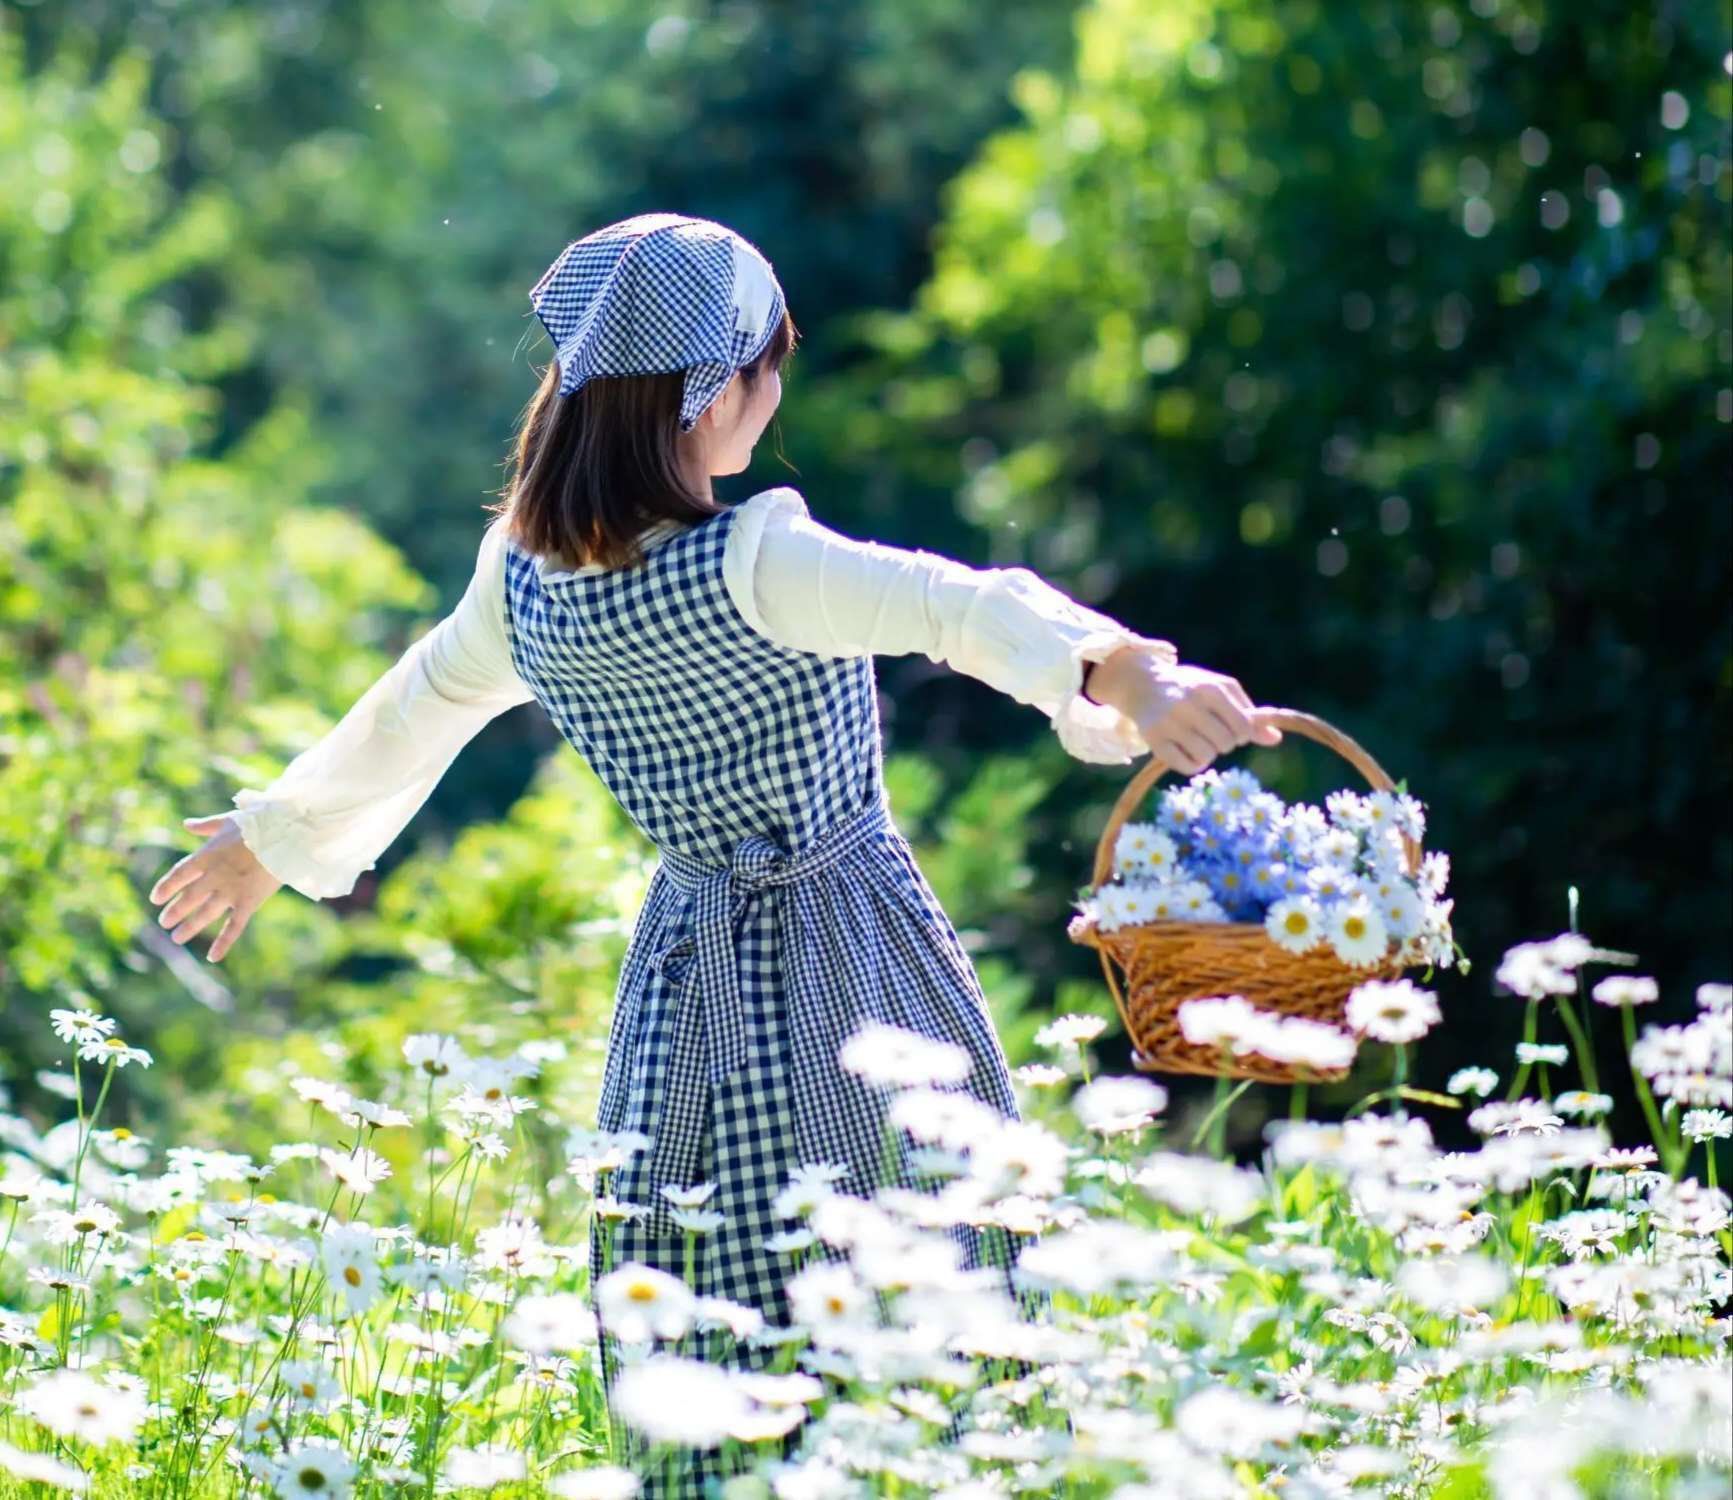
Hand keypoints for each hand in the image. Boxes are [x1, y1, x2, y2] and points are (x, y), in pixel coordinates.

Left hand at [147, 814, 282, 961]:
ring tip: (177, 938)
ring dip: (189, 927)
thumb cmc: (261, 823)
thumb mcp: (229, 820)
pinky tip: (212, 957)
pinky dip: (223, 942)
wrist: (288, 833)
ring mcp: (231, 891)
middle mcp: (215, 876)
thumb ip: (206, 826)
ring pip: (205, 914)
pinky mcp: (250, 901)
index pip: (179, 874)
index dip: (166, 887)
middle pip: (188, 897)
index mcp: (208, 855)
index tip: (156, 898)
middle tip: (164, 923)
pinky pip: (234, 926)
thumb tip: (187, 824)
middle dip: (174, 911)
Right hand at [1087, 647, 1282, 775]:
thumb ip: (1248, 714)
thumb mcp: (1220, 690)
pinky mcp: (1154, 740)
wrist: (1142, 684)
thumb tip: (1275, 739)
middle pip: (1225, 744)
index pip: (1243, 727)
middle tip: (1210, 733)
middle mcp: (1188, 704)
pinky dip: (1192, 764)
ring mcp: (1169, 722)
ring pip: (1206, 757)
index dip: (1242, 734)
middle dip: (1223, 743)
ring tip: (1197, 741)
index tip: (1231, 729)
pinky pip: (1187, 767)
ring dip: (1207, 754)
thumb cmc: (1190, 687)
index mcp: (1209, 688)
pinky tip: (1185, 751)